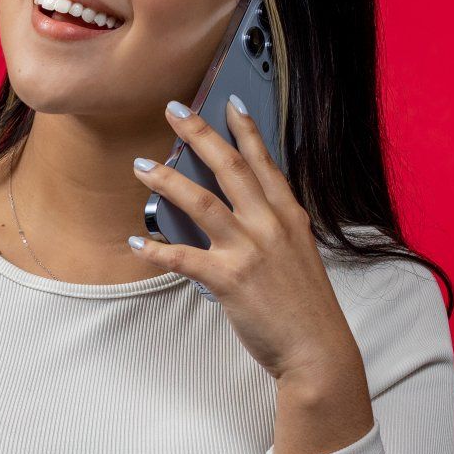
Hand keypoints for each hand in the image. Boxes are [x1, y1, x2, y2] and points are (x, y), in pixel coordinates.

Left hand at [125, 96, 359, 384]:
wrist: (317, 350)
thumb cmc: (306, 307)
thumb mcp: (299, 255)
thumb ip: (274, 229)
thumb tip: (244, 213)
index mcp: (289, 217)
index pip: (264, 163)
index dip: (245, 130)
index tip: (229, 103)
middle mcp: (270, 226)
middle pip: (229, 167)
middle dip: (199, 134)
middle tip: (174, 110)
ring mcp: (249, 251)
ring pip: (201, 202)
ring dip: (167, 180)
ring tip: (143, 166)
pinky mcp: (228, 279)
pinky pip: (182, 257)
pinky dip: (155, 249)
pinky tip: (136, 242)